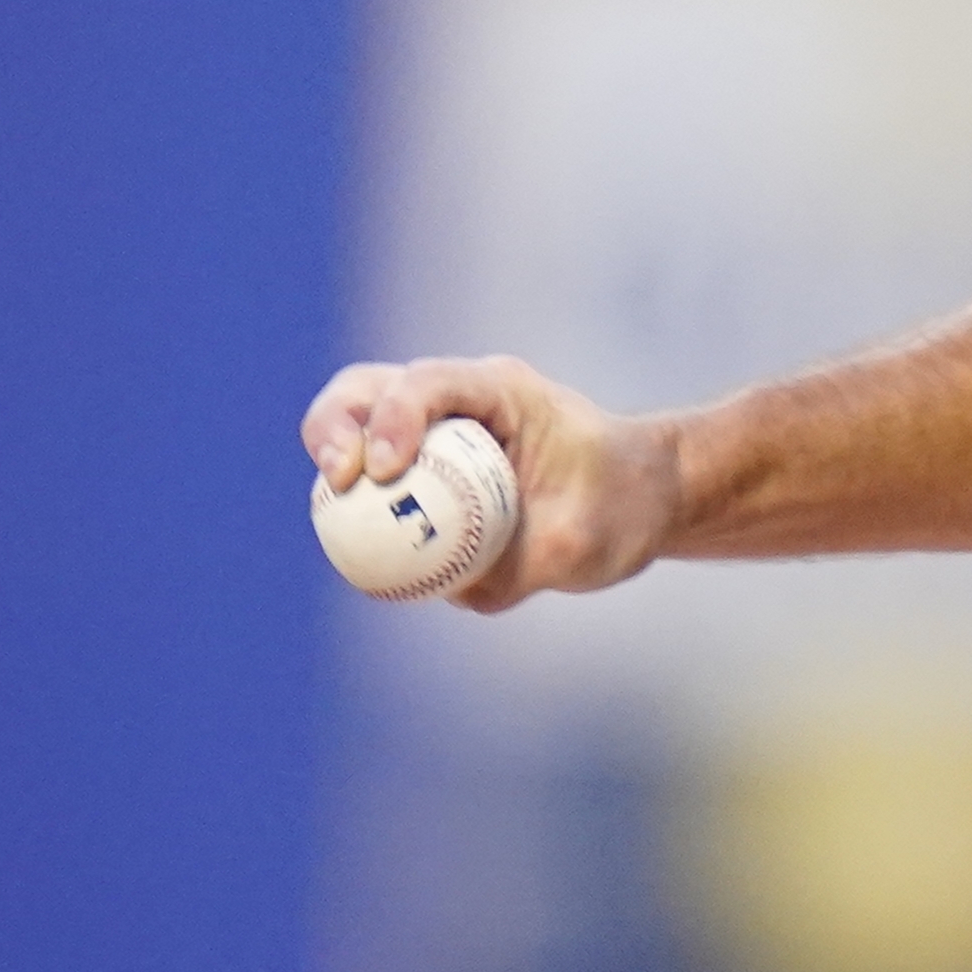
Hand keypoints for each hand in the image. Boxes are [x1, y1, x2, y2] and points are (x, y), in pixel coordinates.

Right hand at [299, 354, 678, 612]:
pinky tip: (360, 549)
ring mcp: (435, 431)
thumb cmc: (622, 505)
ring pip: (357, 425)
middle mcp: (459, 400)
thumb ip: (524, 565)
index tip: (384, 470)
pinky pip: (374, 481)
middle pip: (368, 390)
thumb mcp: (586, 543)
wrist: (639, 497)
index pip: (429, 382)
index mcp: (503, 391)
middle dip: (334, 427)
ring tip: (335, 519)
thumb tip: (457, 590)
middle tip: (336, 480)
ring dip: (332, 461)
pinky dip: (354, 505)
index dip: (395, 417)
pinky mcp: (425, 468)